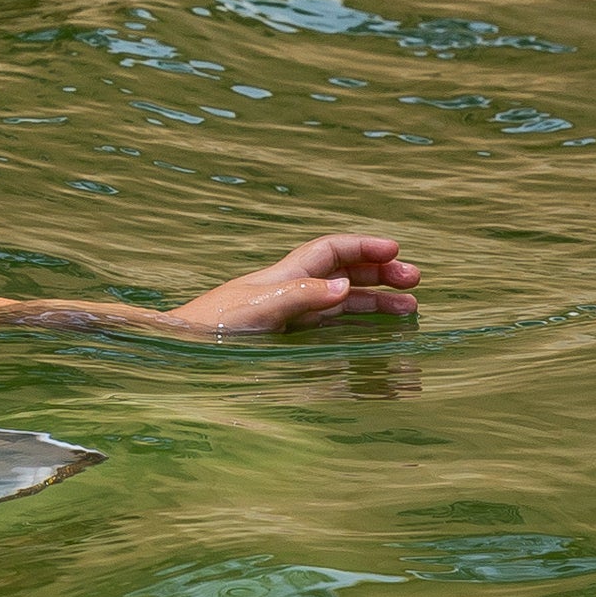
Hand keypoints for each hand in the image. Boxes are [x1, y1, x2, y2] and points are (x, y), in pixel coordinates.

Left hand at [174, 232, 420, 332]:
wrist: (181, 350)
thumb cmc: (213, 326)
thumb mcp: (260, 308)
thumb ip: (302, 296)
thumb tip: (345, 285)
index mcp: (283, 274)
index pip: (331, 251)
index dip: (364, 246)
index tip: (396, 249)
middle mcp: (289, 290)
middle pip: (342, 273)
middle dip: (379, 273)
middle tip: (415, 281)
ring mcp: (287, 315)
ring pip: (340, 302)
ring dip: (374, 303)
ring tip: (409, 309)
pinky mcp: (283, 340)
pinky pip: (327, 329)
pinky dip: (353, 328)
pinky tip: (372, 336)